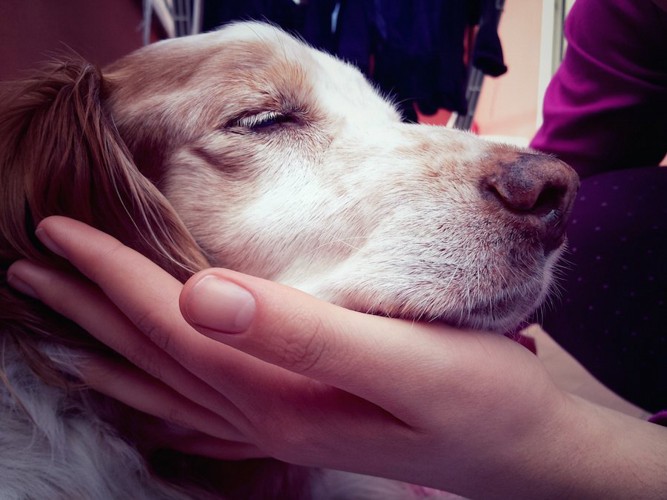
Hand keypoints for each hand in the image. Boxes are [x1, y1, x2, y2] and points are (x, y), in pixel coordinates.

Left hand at [8, 216, 666, 497]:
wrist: (521, 447)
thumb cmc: (478, 396)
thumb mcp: (403, 362)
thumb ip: (303, 331)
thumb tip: (206, 292)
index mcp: (278, 388)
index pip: (172, 322)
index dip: (112, 276)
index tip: (56, 231)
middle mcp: (261, 409)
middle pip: (153, 353)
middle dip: (88, 306)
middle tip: (28, 267)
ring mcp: (275, 421)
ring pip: (166, 385)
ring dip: (106, 349)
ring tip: (51, 330)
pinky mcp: (295, 418)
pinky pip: (199, 409)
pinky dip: (155, 390)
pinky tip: (137, 386)